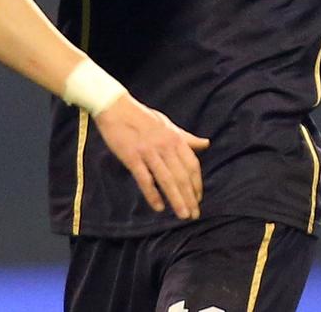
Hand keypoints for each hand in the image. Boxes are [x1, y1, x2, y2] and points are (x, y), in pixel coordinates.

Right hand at [92, 94, 208, 220]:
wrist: (114, 106)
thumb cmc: (141, 116)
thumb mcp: (167, 125)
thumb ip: (186, 138)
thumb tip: (206, 143)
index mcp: (174, 138)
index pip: (192, 165)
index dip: (197, 184)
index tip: (198, 199)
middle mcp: (164, 146)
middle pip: (182, 176)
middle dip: (190, 197)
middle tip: (194, 215)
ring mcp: (148, 151)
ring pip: (167, 180)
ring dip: (177, 199)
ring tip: (183, 215)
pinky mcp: (132, 156)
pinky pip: (145, 178)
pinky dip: (152, 194)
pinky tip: (158, 206)